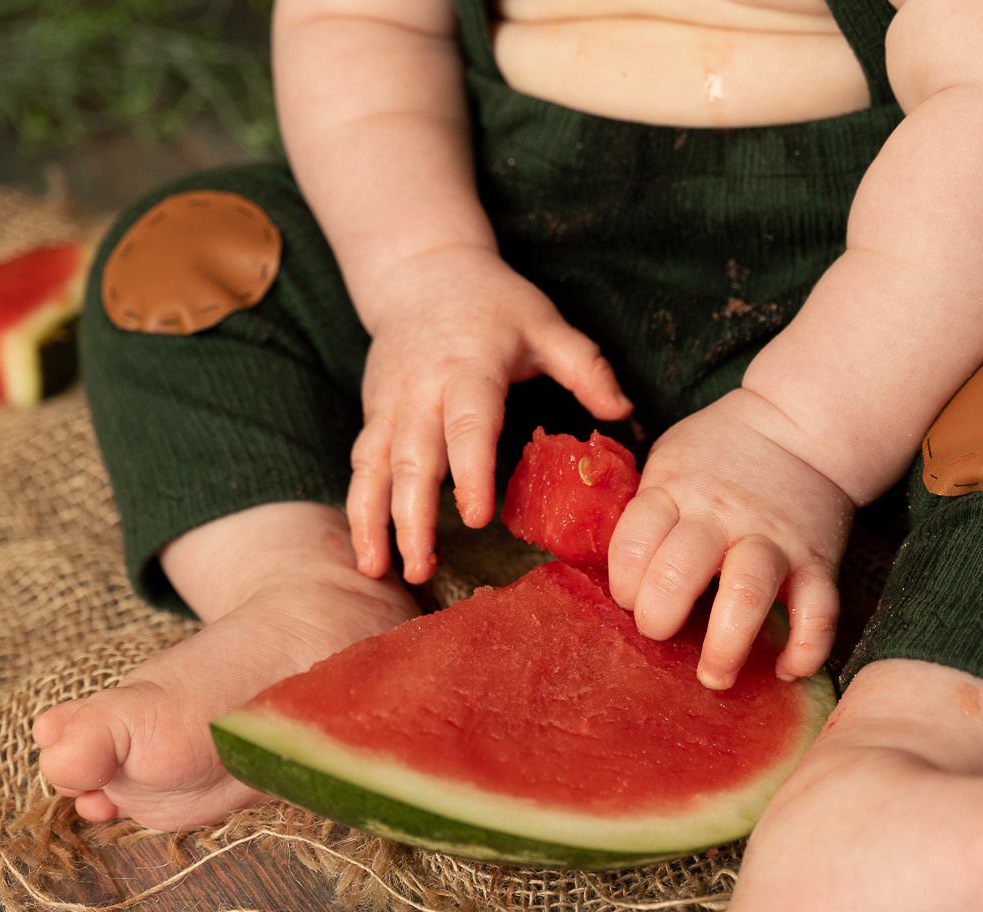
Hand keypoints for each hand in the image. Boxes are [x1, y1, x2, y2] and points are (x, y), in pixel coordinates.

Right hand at [347, 245, 630, 582]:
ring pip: (374, 467)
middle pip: (411, 458)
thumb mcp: (546, 323)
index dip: (470, 471)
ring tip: (381, 571)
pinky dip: (359, 509)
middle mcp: (422, 389)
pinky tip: (368, 550)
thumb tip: (623, 412)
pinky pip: (360, 466)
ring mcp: (391, 403)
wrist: (421, 270)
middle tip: (421, 567)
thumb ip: (585, 367)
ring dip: (374, 520)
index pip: (468, 424)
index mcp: (470, 366)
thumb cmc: (494, 302)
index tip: (476, 518)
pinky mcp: (374, 414)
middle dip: (412, 516)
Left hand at [608, 389, 852, 688]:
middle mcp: (722, 516)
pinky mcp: (817, 561)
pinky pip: (819, 611)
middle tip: (659, 632)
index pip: (634, 539)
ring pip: (747, 592)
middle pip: (680, 569)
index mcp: (675, 491)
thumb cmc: (720, 455)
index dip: (622, 580)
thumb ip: (647, 511)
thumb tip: (607, 575)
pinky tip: (785, 670)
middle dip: (659, 614)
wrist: (799, 427)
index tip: (627, 599)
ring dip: (727, 643)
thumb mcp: (670, 462)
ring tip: (714, 676)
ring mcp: (773, 540)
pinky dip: (806, 648)